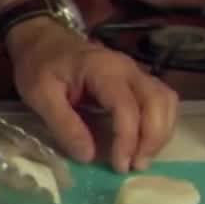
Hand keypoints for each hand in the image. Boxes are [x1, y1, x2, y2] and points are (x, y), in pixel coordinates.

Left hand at [6, 20, 177, 171]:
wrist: (41, 38)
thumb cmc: (39, 65)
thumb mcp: (40, 95)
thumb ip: (64, 125)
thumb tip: (89, 157)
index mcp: (102, 69)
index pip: (127, 106)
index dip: (127, 139)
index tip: (119, 165)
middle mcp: (127, 68)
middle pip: (157, 102)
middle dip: (152, 138)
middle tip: (135, 166)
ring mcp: (135, 71)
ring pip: (165, 101)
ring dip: (160, 132)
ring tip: (141, 158)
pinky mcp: (136, 79)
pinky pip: (161, 100)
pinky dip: (160, 123)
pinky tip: (145, 142)